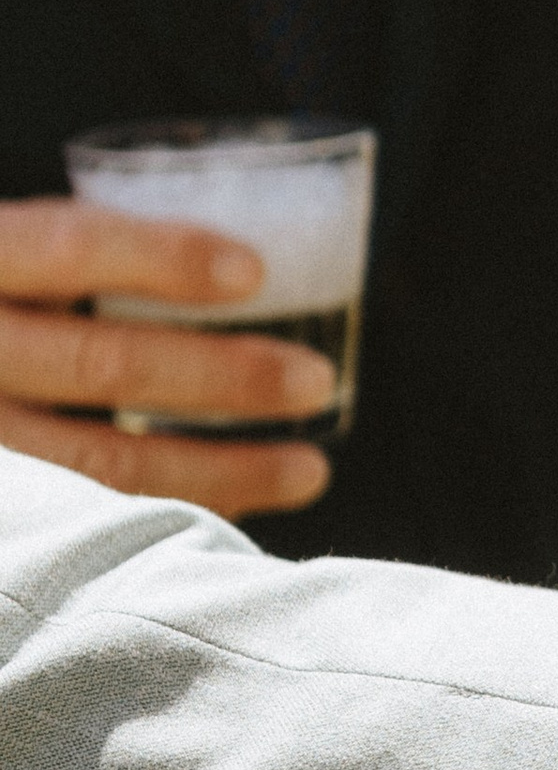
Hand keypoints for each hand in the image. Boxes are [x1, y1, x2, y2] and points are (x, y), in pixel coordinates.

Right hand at [0, 198, 335, 518]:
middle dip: (220, 375)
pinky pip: (85, 522)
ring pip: (99, 464)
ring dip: (217, 469)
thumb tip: (240, 268)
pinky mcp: (1, 500)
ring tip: (308, 467)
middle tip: (313, 379)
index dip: (162, 257)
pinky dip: (168, 519)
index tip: (254, 272)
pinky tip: (236, 515)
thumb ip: (74, 256)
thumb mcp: (7, 257)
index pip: (67, 247)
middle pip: (100, 363)